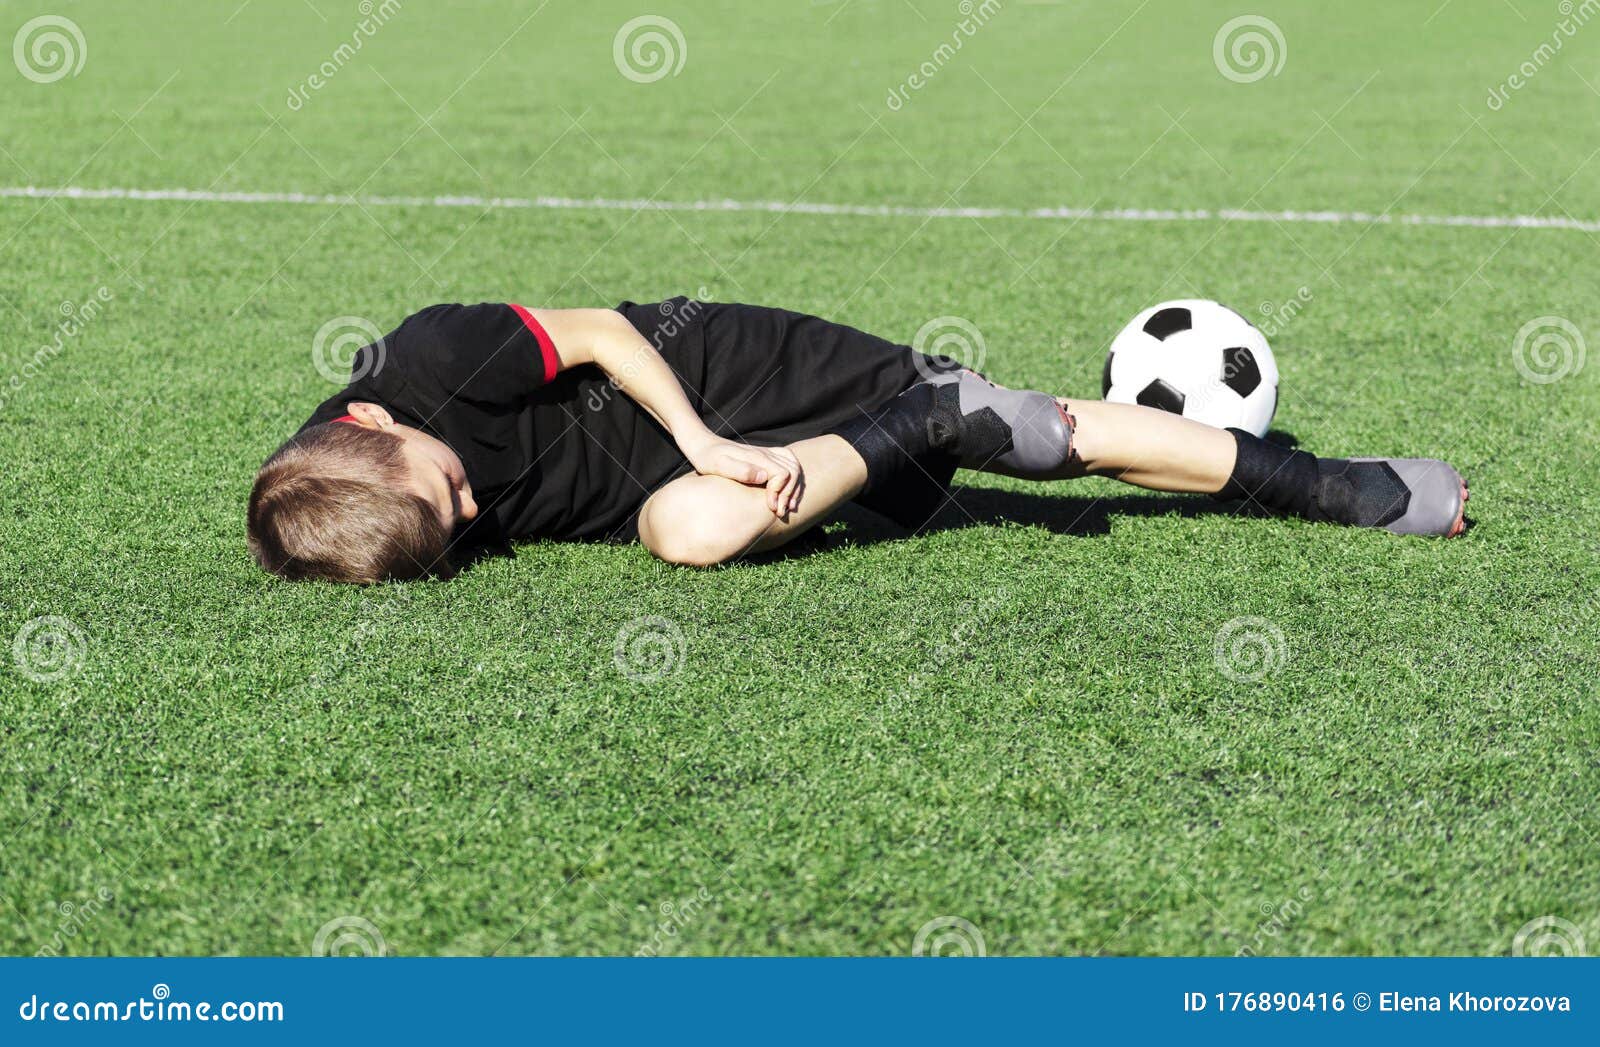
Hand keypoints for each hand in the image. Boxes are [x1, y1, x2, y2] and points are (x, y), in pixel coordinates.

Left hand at [682, 434, 804, 516]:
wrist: (703, 446)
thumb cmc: (708, 459)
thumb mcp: (719, 465)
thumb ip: (740, 470)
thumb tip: (763, 476)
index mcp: (757, 457)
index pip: (783, 474)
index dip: (780, 492)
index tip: (770, 506)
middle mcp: (766, 454)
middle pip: (794, 470)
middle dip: (790, 493)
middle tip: (779, 511)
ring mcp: (767, 455)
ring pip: (795, 467)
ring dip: (794, 488)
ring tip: (788, 507)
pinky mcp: (765, 459)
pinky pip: (788, 466)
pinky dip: (792, 481)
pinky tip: (785, 497)